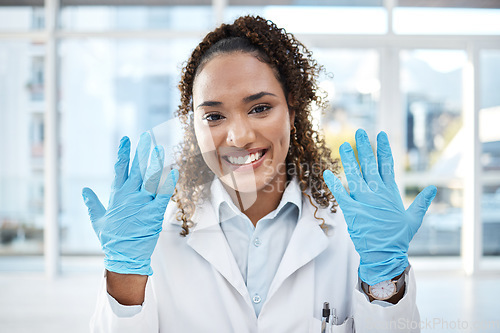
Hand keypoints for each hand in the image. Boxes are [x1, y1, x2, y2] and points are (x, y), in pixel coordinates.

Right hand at [82, 132, 177, 275]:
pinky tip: (174, 171)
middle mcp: (130, 196)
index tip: (127, 139)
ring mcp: (142, 203)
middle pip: (137, 168)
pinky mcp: (154, 213)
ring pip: (150, 178)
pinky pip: (163, 195)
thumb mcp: (98, 219)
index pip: (120, 169)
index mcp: (117, 195)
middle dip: (141, 151)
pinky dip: (168, 183)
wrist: (124, 256)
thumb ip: (92, 203)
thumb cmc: (111, 239)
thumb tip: (84, 190)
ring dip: (155, 162)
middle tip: (146, 136)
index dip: (124, 153)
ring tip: (159, 147)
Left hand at [323, 129, 435, 284]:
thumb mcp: (413, 218)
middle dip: (365, 147)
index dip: (383, 149)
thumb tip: (434, 188)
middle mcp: (377, 193)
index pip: (387, 165)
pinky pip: (341, 194)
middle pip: (370, 165)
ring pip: (355, 175)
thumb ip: (422, 201)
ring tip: (344, 145)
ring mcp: (363, 200)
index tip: (380, 135)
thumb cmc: (398, 237)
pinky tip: (327, 172)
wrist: (385, 254)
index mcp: (390, 192)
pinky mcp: (351, 210)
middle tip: (360, 132)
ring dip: (349, 160)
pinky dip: (334, 183)